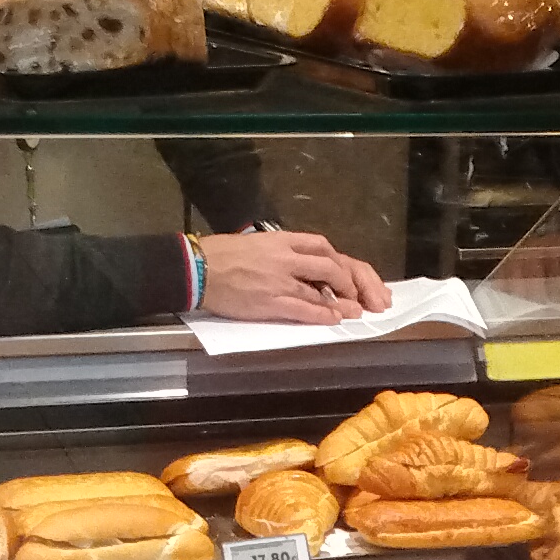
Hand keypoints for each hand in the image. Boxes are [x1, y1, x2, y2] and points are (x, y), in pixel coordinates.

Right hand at [196, 230, 392, 323]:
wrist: (197, 269)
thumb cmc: (221, 255)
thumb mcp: (256, 243)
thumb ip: (280, 252)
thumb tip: (299, 265)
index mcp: (281, 239)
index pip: (322, 246)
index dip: (341, 261)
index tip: (350, 274)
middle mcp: (285, 257)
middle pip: (331, 265)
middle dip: (352, 281)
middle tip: (361, 294)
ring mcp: (279, 280)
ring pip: (321, 289)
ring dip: (343, 301)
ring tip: (357, 311)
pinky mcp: (271, 302)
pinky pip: (304, 309)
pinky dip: (323, 315)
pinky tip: (335, 320)